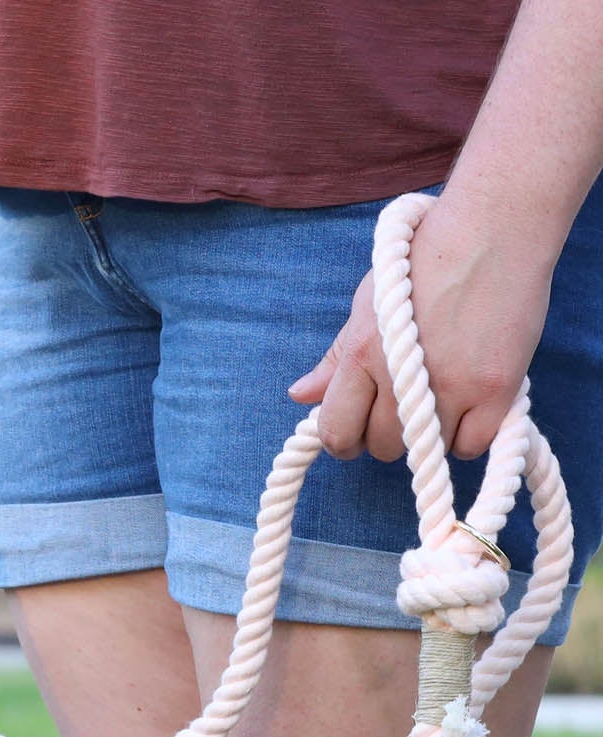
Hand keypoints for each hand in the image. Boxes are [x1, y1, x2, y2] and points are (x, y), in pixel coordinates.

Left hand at [289, 196, 554, 463]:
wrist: (496, 227)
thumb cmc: (426, 261)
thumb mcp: (369, 303)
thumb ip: (336, 358)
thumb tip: (298, 396)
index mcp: (362, 354)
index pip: (335, 430)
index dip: (343, 440)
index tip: (356, 434)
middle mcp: (400, 377)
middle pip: (380, 446)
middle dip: (387, 435)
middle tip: (405, 408)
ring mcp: (451, 386)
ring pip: (424, 450)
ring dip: (429, 436)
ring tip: (442, 399)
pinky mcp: (496, 389)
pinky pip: (470, 446)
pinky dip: (468, 437)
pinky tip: (471, 408)